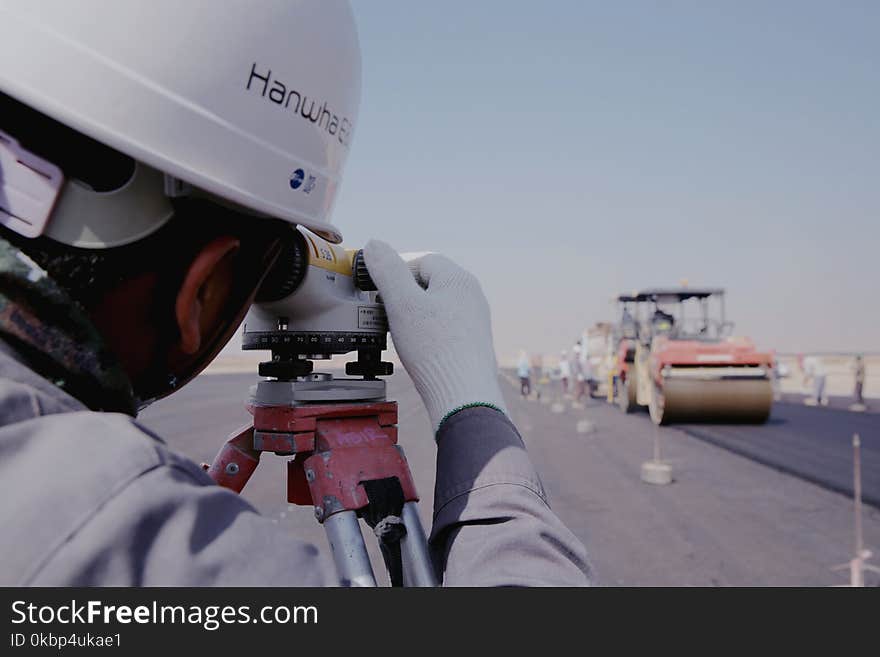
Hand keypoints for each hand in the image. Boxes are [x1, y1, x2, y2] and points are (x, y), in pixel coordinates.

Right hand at [363, 240, 506, 432]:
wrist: (463, 395)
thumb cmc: (434, 348)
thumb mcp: (402, 303)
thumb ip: (387, 271)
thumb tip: (375, 245)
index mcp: (458, 279)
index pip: (422, 261)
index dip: (397, 272)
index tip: (379, 292)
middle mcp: (472, 296)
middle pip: (430, 284)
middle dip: (404, 296)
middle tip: (387, 314)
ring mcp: (475, 321)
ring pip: (436, 307)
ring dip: (414, 316)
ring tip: (401, 335)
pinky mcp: (473, 344)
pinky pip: (444, 328)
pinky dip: (427, 334)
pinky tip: (418, 351)